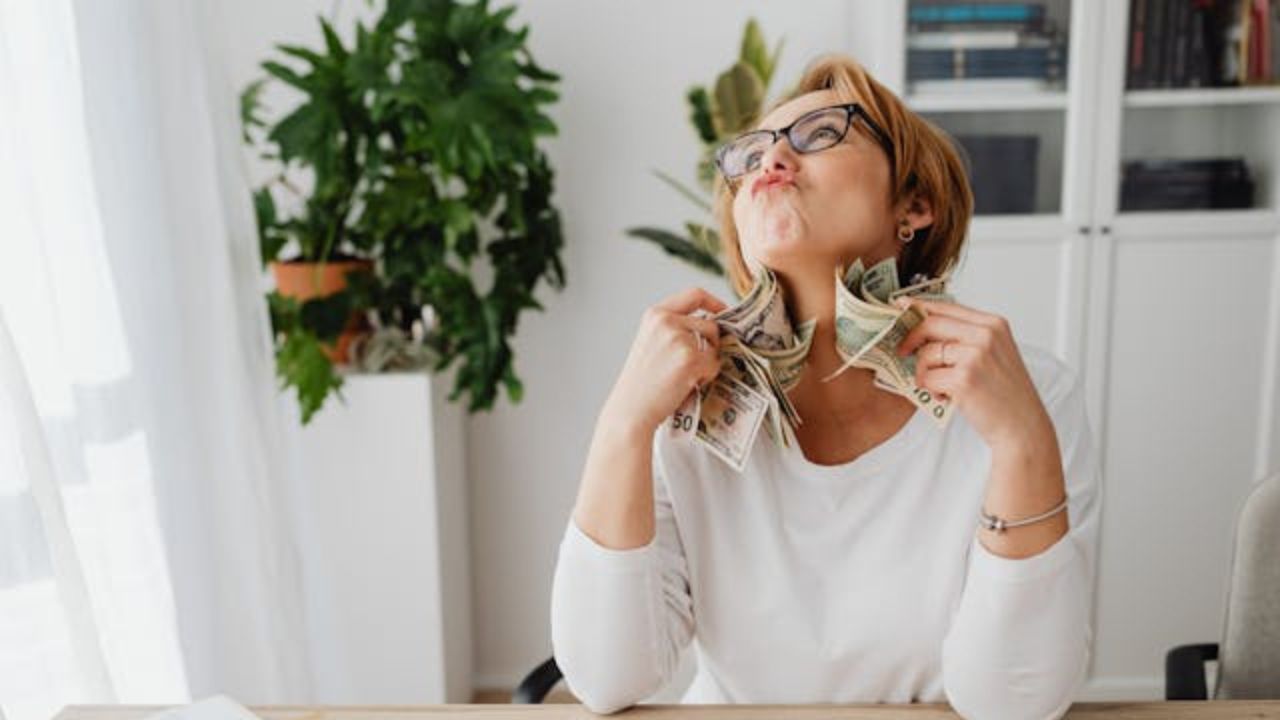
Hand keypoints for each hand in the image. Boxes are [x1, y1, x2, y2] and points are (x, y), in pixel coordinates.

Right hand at [602, 287, 727, 436]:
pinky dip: (706, 377)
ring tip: (686, 377)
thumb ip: (675, 328)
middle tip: (700, 362)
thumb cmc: (642, 382)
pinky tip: (688, 386)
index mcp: (655, 314)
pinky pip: (714, 364)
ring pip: (714, 346)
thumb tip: (713, 324)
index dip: (714, 302)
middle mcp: (667, 321)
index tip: (724, 313)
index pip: (694, 294)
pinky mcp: (691, 359)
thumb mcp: (651, 342)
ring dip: (708, 362)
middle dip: (713, 344)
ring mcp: (679, 339)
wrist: (631, 410)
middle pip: (710, 323)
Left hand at [894, 298, 1052, 452]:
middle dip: (910, 337)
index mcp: (993, 324)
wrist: (1022, 425)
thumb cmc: (1005, 394)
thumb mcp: (993, 353)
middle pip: (931, 323)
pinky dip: (931, 390)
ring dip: (925, 373)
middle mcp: (986, 335)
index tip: (900, 307)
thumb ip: (965, 336)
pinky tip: (946, 397)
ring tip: (941, 387)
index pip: (947, 306)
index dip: (919, 307)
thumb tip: (924, 326)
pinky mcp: (964, 379)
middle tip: (902, 351)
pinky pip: (928, 378)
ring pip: (926, 354)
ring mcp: (975, 356)